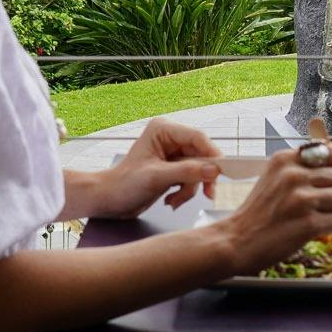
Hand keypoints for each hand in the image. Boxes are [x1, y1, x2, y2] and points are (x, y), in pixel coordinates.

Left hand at [96, 118, 222, 218]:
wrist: (109, 201)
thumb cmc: (124, 185)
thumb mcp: (156, 178)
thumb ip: (186, 172)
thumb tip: (214, 170)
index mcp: (163, 130)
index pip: (197, 138)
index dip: (212, 154)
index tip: (221, 172)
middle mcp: (170, 138)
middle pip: (201, 155)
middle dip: (201, 177)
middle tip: (209, 194)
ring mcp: (173, 154)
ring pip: (198, 169)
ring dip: (190, 188)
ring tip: (175, 201)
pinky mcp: (174, 168)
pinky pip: (192, 178)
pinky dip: (185, 192)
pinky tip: (171, 200)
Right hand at [219, 144, 331, 273]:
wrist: (236, 241)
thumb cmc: (258, 210)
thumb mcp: (275, 175)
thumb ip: (306, 162)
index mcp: (285, 159)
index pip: (331, 152)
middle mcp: (293, 175)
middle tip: (320, 204)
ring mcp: (301, 199)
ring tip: (314, 216)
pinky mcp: (307, 224)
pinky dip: (330, 227)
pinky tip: (313, 229)